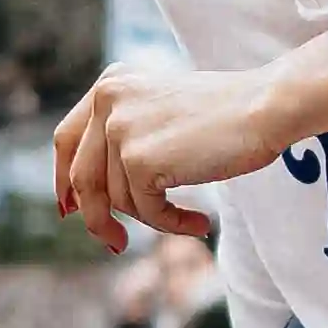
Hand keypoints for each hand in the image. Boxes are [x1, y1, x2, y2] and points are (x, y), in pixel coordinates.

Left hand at [53, 48, 327, 249]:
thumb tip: (84, 197)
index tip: (71, 209)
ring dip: (154, 217)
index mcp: (110, 84)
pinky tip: (202, 222)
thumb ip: (124, 139)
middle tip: (116, 243)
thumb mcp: (162, 113)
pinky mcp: (139, 160)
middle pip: (83, 179)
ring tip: (192, 216)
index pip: (66, 139)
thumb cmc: (228, 114)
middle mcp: (107, 101)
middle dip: (96, 217)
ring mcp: (119, 129)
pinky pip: (147, 212)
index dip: (63, 180)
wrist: (264, 106)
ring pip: (119, 201)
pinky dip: (173, 224)